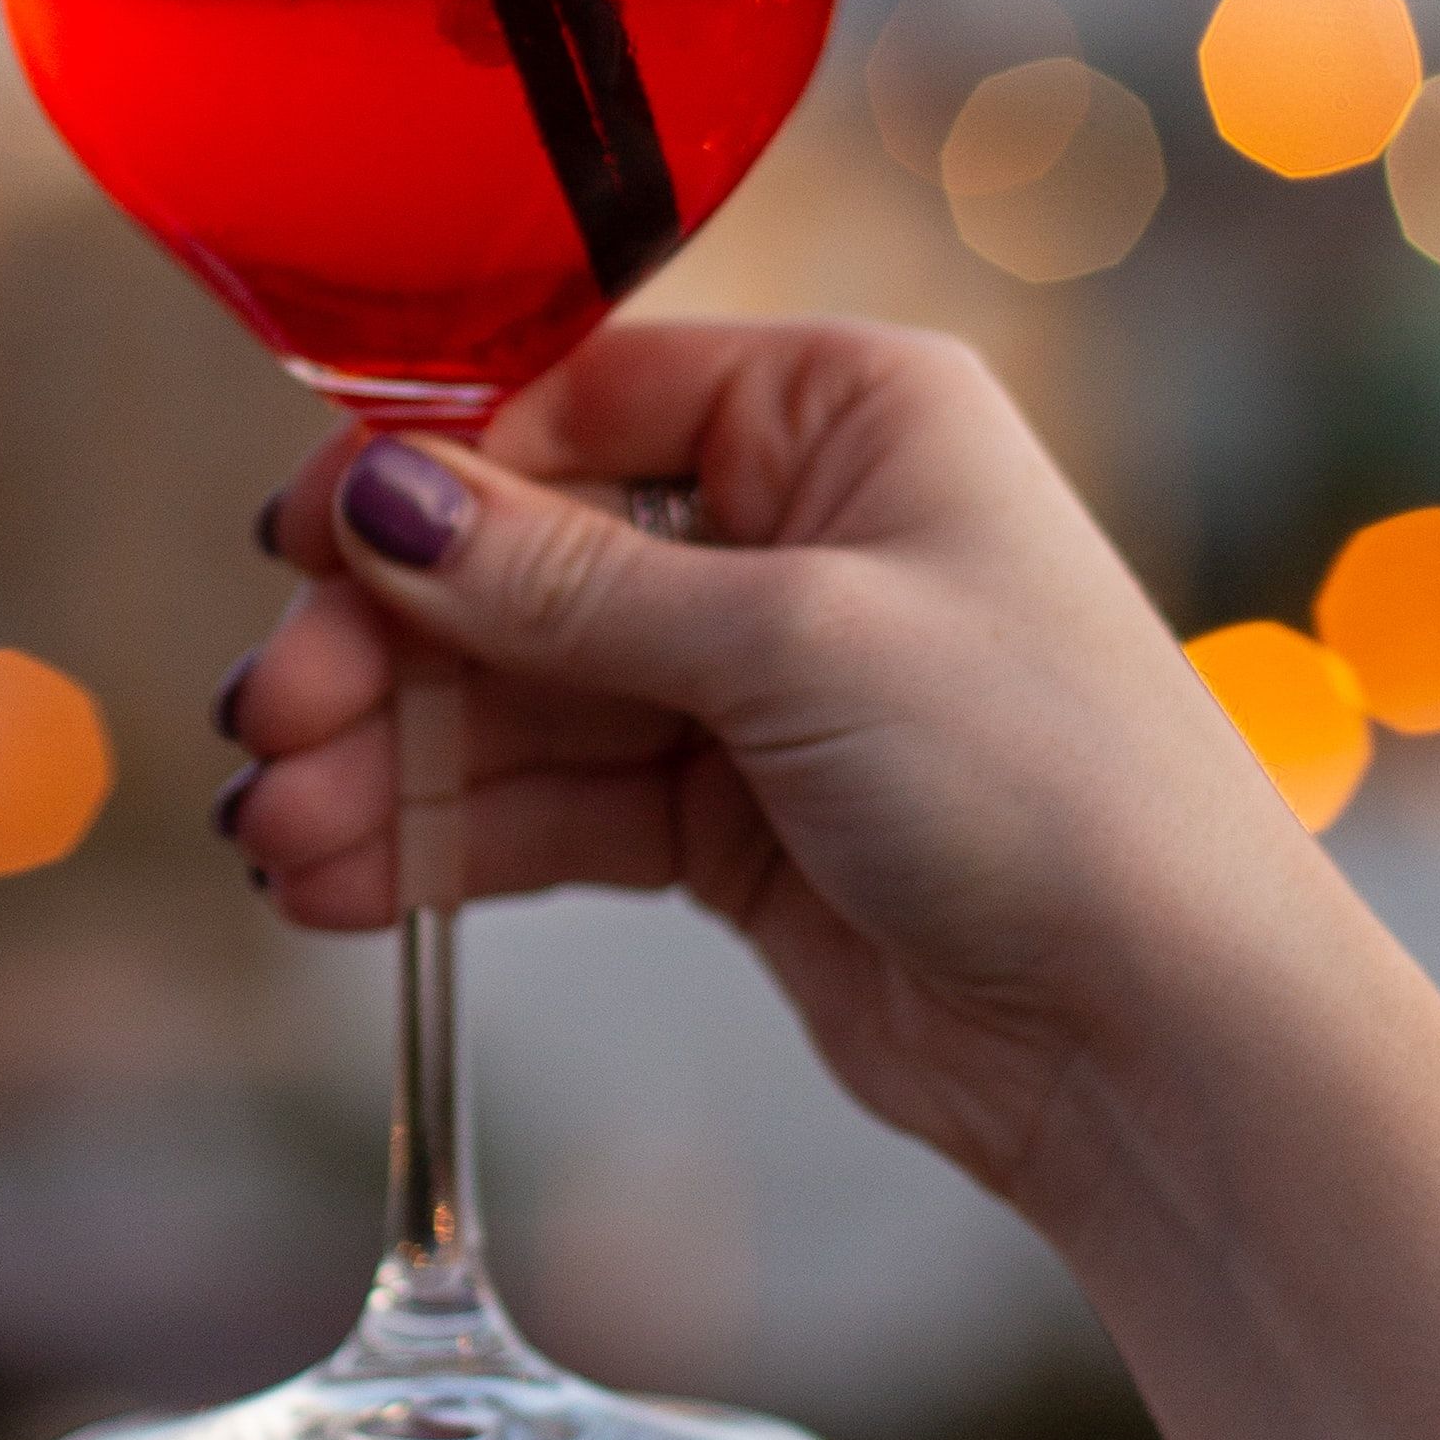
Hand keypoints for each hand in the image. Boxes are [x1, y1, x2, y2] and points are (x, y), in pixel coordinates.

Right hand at [221, 317, 1344, 1217]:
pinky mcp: (734, 823)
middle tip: (266, 729)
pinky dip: (448, 843)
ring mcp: (761, 680)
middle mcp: (800, 524)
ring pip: (524, 700)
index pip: (580, 399)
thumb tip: (375, 500)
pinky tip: (339, 885)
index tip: (296, 547)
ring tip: (273, 844)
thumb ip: (565, 584)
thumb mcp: (791, 648)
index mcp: (847, 411)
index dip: (428, 477)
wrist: (1172, 1040)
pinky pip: (557, 807)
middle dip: (389, 651)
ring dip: (394, 768)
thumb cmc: (1045, 784)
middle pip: (527, 559)